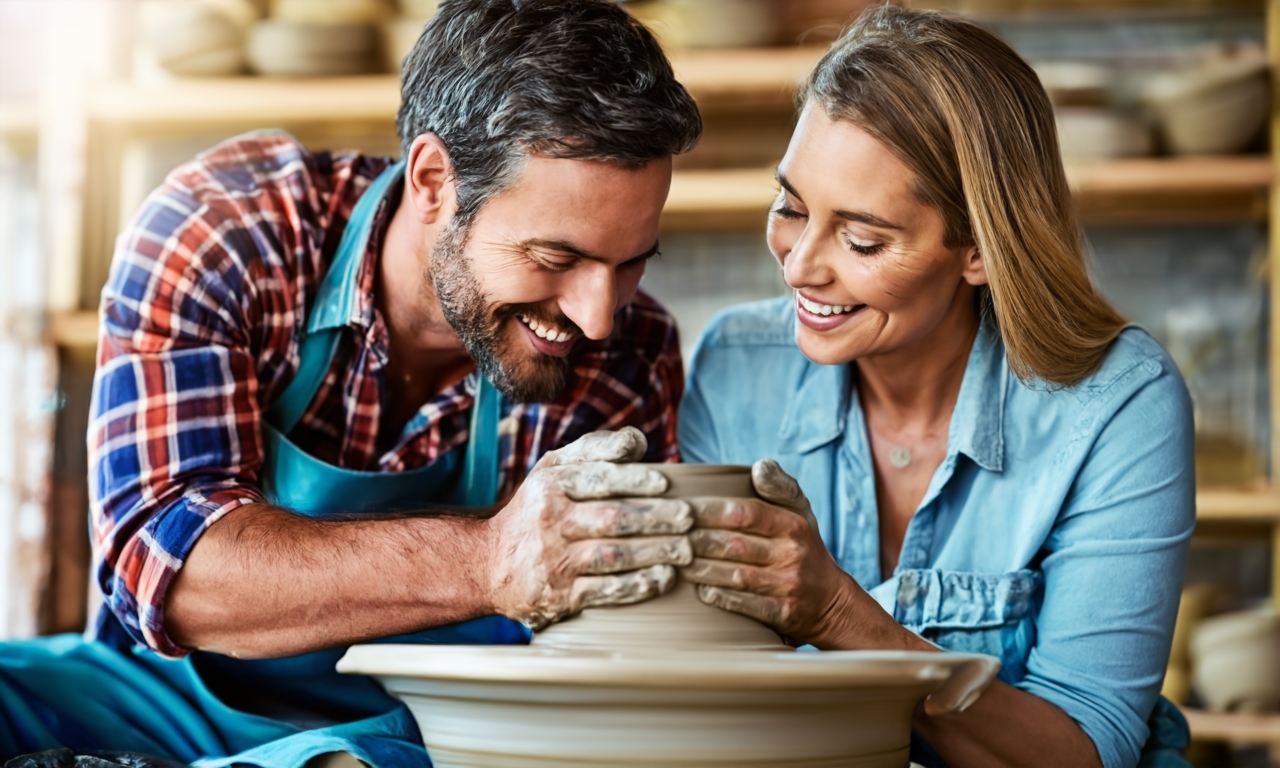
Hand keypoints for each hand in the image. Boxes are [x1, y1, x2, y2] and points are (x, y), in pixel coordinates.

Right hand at [485, 427, 693, 629]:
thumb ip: (595, 449)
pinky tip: (663, 577)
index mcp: (550, 485)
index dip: (635, 481)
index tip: (665, 485)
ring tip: (685, 549)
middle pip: (613, 519)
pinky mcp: (560, 597)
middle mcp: (550, 522)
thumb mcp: (552, 470)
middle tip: (688, 518)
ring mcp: (554, 562)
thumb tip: (637, 442)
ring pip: (614, 555)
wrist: (487, 565)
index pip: (599, 479)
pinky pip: (607, 590)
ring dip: (655, 552)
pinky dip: (639, 584)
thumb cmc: (534, 511)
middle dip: (657, 519)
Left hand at [680, 458, 855, 645]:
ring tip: (674, 561)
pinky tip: (698, 589)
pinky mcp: (782, 614)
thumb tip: (759, 467)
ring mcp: (787, 586)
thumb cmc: (803, 549)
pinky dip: (719, 596)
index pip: (744, 512)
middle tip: (667, 536)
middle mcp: (791, 554)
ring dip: (700, 569)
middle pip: (733, 544)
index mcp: (792, 524)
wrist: (832, 603)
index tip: (681, 508)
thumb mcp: (799, 513)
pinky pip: (744, 604)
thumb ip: (779, 488)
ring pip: (735, 575)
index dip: (709, 510)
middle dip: (695, 540)